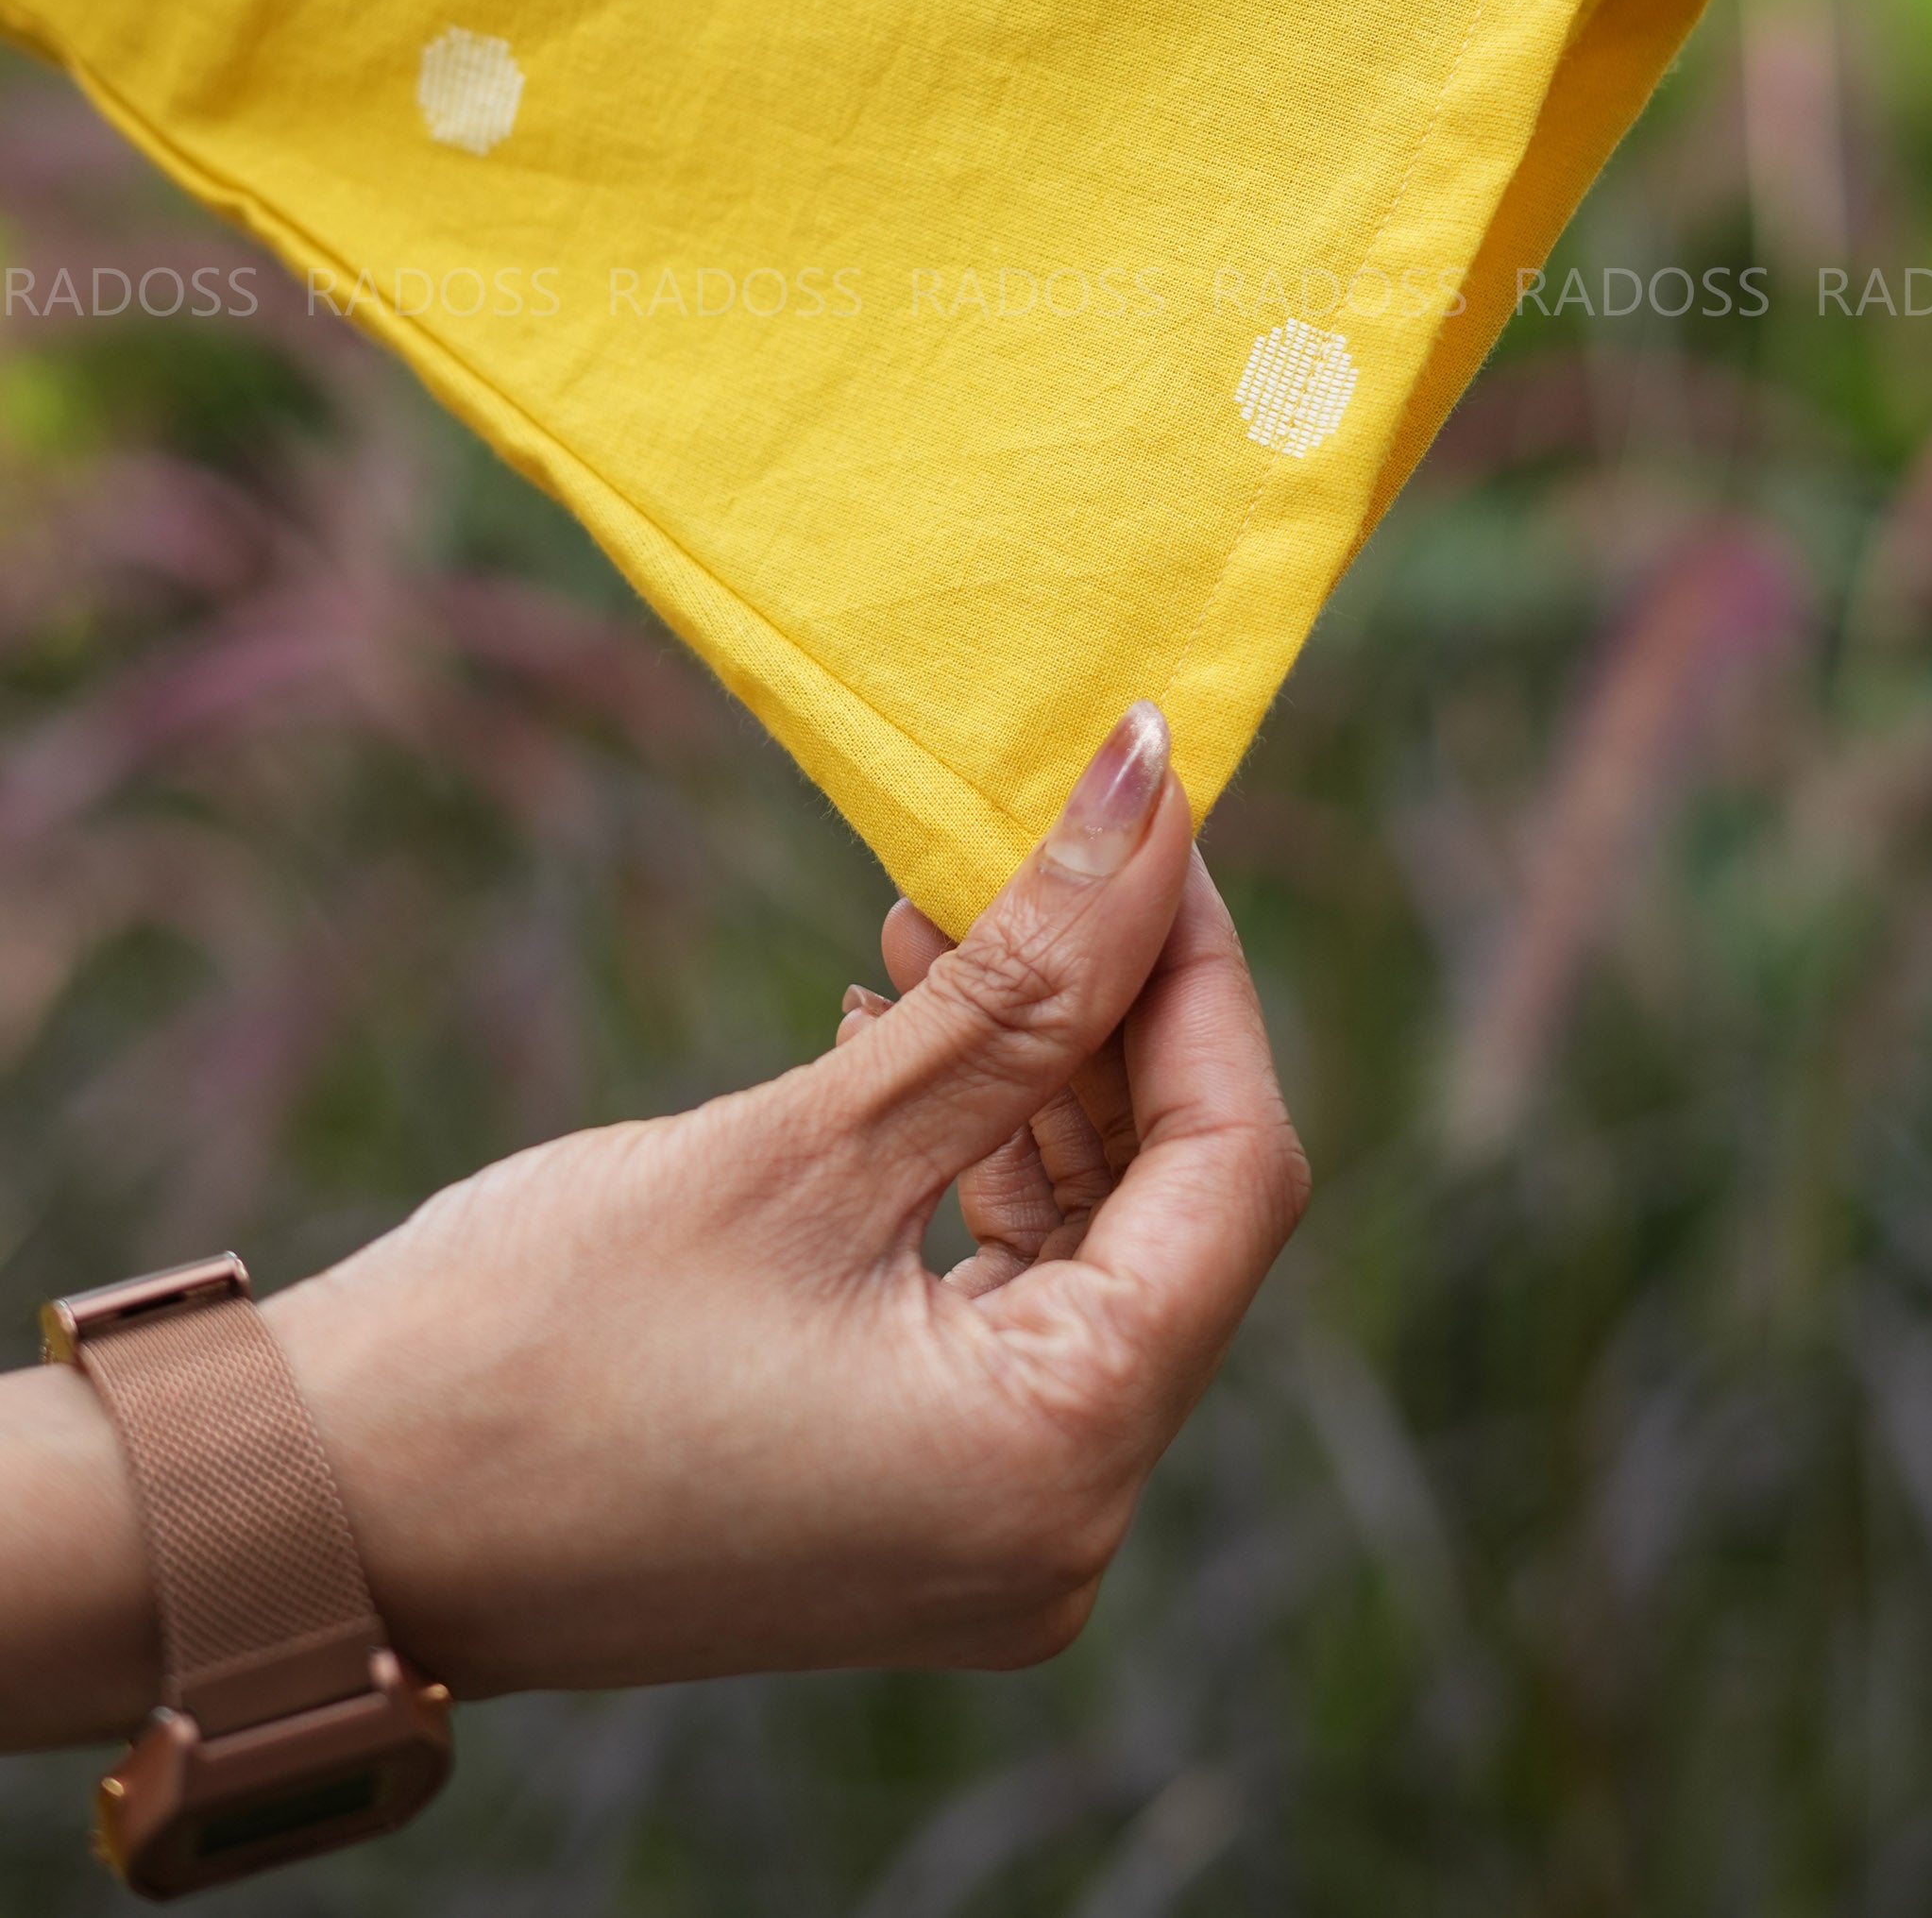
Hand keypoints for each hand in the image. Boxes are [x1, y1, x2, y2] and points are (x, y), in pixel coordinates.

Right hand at [0, 703, 1309, 1741]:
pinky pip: (1005, 1302)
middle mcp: (1057, 1529)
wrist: (312, 1524)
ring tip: (939, 920)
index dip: (1202, 970)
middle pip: (1176, 1209)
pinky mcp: (912, 1500)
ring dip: (1037, 1072)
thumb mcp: (803, 1144)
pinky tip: (899, 1031)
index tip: (1146, 812)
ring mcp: (987, 1529)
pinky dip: (974, 1162)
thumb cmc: (529, 1344)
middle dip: (1116, 1012)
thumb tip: (1151, 789)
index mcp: (1056, 1465)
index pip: (1233, 1170)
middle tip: (1038, 848)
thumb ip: (1013, 978)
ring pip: (1094, 1245)